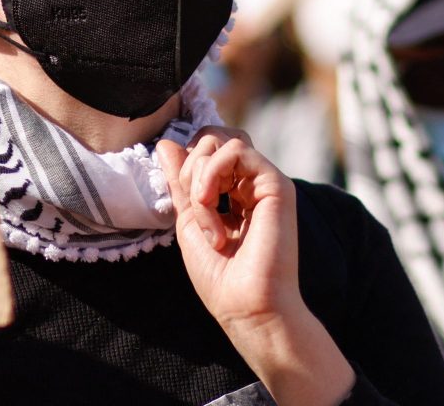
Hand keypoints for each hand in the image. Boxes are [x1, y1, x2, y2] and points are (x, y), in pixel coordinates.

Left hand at [158, 127, 302, 327]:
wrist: (245, 306)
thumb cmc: (220, 276)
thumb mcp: (188, 221)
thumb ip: (180, 183)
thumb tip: (166, 144)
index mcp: (235, 193)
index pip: (206, 150)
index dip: (185, 165)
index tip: (184, 201)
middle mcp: (252, 184)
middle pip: (213, 137)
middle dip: (189, 167)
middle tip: (194, 205)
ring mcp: (266, 182)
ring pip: (222, 139)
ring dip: (200, 174)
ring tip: (205, 210)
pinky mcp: (276, 184)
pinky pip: (236, 149)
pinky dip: (212, 172)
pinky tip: (211, 204)